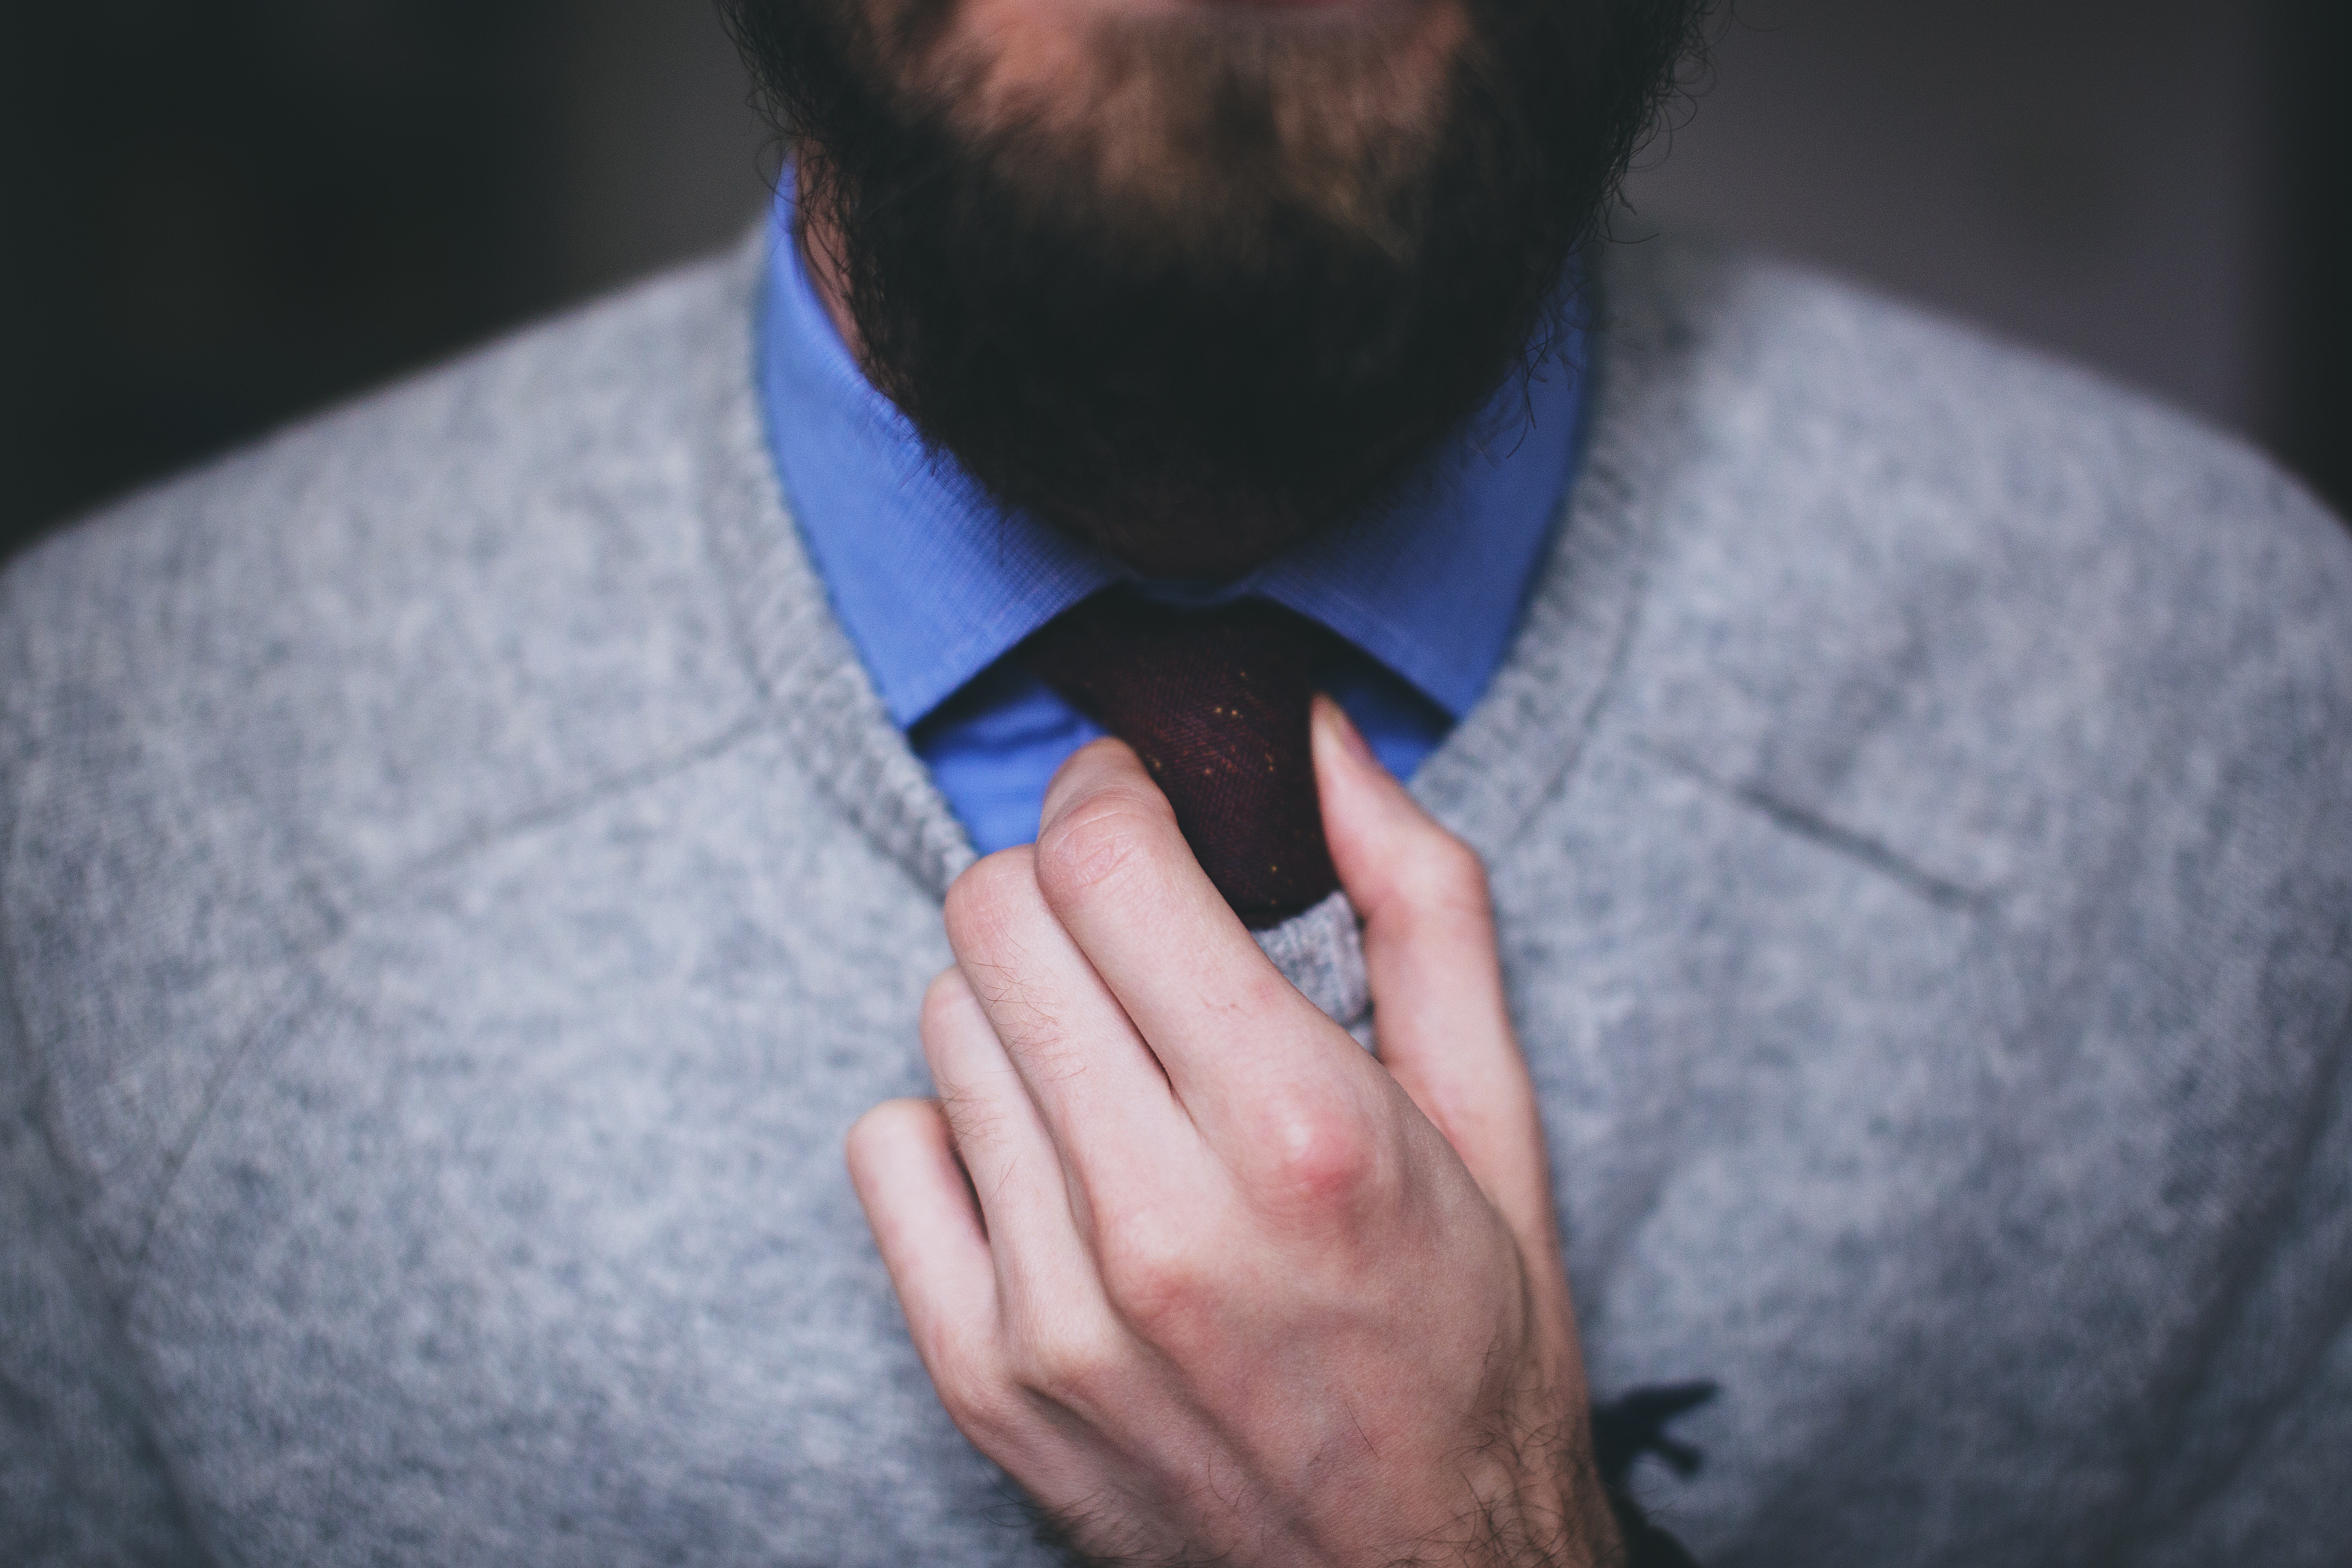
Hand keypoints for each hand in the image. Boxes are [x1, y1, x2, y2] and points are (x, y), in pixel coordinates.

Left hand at [847, 697, 1618, 1567]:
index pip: (1104, 864)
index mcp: (1303, 1134)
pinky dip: (958, 1125)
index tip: (1136, 801)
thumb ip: (1420, 898)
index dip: (1110, 793)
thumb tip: (1317, 734)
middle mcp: (1162, 1224)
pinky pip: (888, 1147)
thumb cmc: (1472, 1342)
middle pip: (997, 922)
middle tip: (1125, 923)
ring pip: (943, 1024)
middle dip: (1059, 883)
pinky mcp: (982, 1379)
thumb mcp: (1497, 1112)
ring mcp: (1053, 1313)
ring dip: (1022, 1008)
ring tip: (1113, 1064)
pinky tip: (1052, 1159)